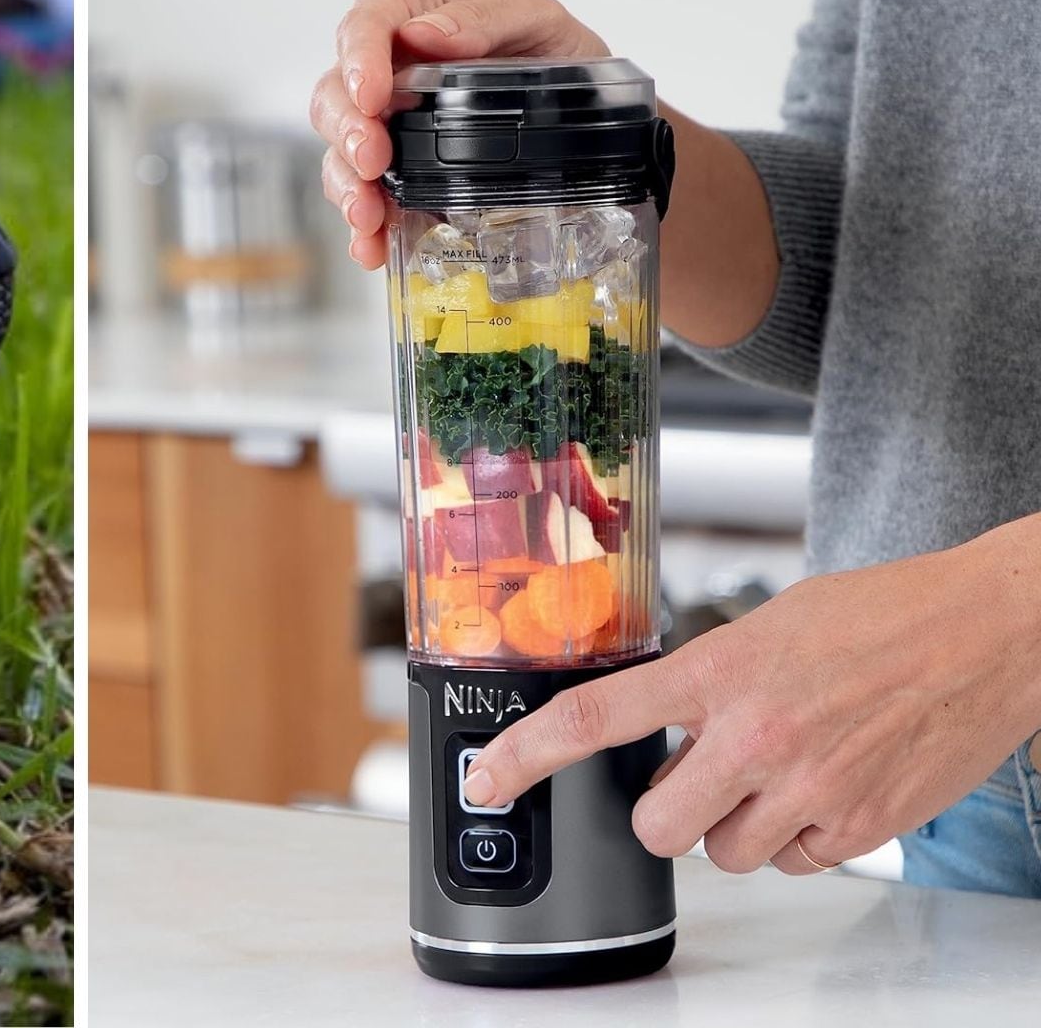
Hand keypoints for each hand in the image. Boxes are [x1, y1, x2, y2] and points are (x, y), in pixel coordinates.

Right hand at [312, 0, 609, 269]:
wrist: (580, 111)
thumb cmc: (550, 50)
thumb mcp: (536, 18)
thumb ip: (488, 17)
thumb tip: (428, 34)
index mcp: (413, 14)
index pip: (366, 23)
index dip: (358, 58)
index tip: (372, 94)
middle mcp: (389, 70)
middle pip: (336, 94)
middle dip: (347, 131)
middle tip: (373, 159)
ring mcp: (389, 125)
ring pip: (339, 151)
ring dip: (348, 185)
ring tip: (369, 213)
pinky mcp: (398, 174)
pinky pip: (365, 197)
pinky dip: (365, 226)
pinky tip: (373, 243)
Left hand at [461, 517, 1040, 874]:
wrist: (995, 630)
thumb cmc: (885, 613)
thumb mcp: (771, 623)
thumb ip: (708, 676)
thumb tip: (656, 720)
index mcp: (722, 669)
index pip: (596, 718)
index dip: (526, 755)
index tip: (487, 779)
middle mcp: (758, 735)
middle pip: (658, 827)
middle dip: (666, 812)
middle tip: (699, 775)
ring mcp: (811, 787)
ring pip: (726, 855)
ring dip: (736, 826)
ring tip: (780, 771)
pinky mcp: (862, 825)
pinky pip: (796, 864)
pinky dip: (801, 838)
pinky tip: (827, 785)